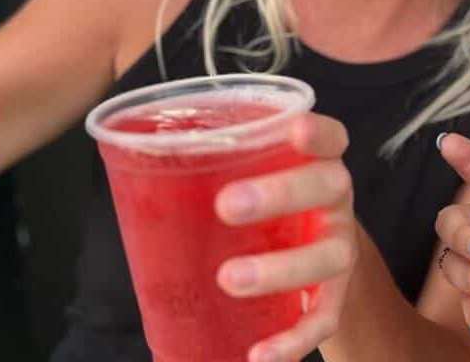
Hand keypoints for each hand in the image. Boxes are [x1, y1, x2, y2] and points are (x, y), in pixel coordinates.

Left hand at [213, 112, 355, 361]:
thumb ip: (218, 163)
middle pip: (325, 188)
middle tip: (227, 205)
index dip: (317, 133)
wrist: (317, 252)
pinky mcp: (336, 296)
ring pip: (325, 257)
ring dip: (279, 269)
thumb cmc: (268, 203)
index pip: (330, 137)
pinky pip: (321, 320)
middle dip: (280, 194)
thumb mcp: (254, 173)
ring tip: (229, 278)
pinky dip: (292, 340)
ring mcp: (339, 248)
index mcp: (317, 160)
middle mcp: (335, 200)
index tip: (295, 130)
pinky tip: (258, 355)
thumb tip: (130, 152)